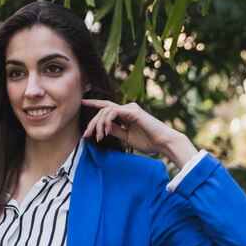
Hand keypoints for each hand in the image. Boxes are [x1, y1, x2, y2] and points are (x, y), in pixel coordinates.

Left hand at [81, 99, 197, 168]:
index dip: (94, 104)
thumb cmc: (148, 141)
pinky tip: (105, 131)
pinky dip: (106, 122)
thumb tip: (102, 128)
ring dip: (98, 124)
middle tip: (86, 135)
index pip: (107, 107)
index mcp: (126, 114)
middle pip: (103, 110)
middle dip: (92, 123)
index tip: (82, 102)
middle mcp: (127, 108)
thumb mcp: (126, 137)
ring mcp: (130, 108)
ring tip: (98, 137)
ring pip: (106, 111)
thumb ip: (115, 130)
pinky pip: (113, 112)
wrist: (164, 143)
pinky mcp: (133, 111)